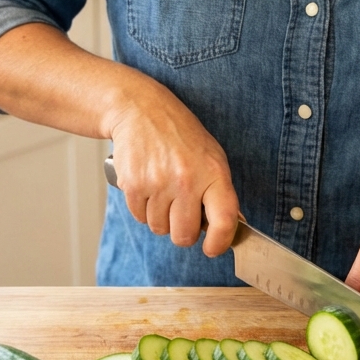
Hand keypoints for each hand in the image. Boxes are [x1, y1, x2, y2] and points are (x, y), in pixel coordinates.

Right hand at [108, 80, 239, 255]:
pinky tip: (149, 186)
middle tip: (182, 213)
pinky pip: (140, 218)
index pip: (224, 220)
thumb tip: (226, 227)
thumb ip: (219, 191)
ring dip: (161, 218)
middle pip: (184, 235)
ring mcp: (158, 183)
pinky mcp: (134, 185)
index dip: (219, 243)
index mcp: (214, 173)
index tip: (212, 248)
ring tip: (164, 191)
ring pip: (160, 229)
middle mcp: (187, 180)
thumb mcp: (211, 156)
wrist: (142, 110)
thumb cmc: (180, 135)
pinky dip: (144, 209)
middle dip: (183, 231)